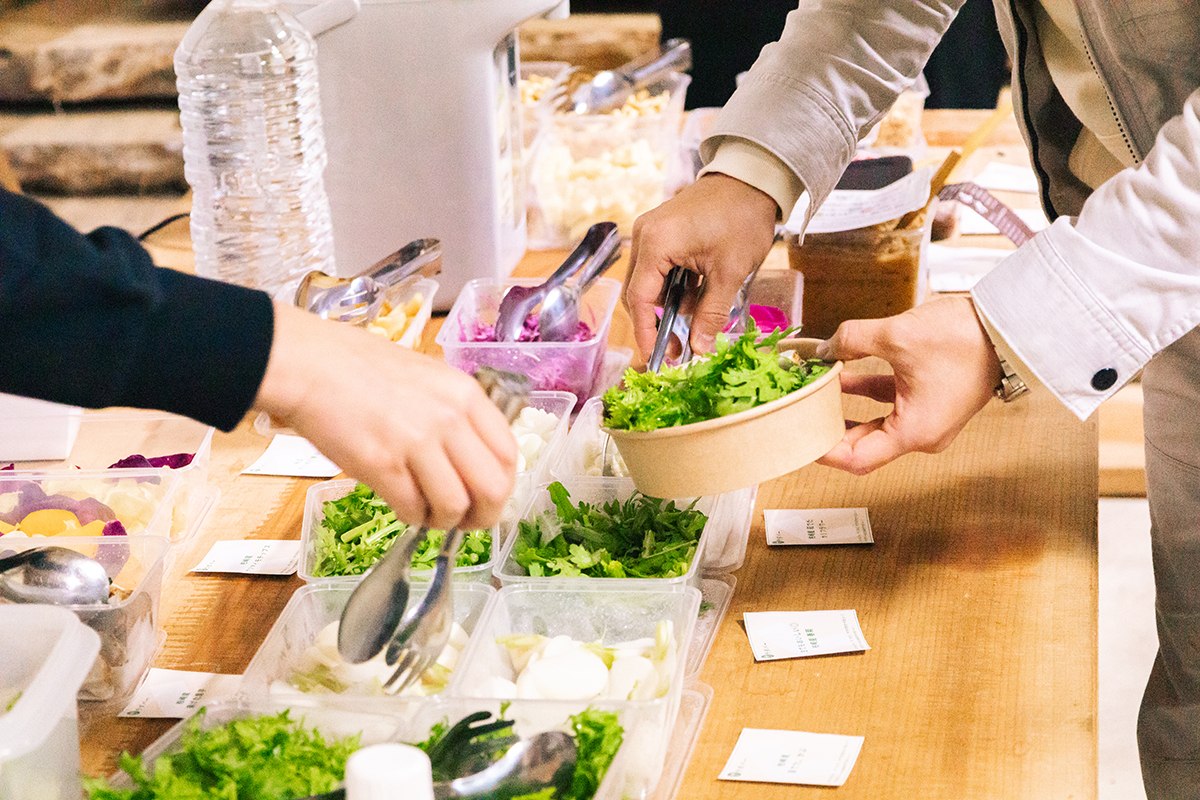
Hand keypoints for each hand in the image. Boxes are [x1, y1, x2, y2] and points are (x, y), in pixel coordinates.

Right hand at [255, 304, 517, 528]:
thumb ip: (455, 414)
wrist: (310, 365)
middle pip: (493, 487)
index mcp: (466, 394)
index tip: (487, 498)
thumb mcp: (428, 378)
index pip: (508, 454)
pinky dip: (412, 517)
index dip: (502, 486)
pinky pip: (413, 509)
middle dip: (483, 515)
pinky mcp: (382, 465)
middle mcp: (449, 418)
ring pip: (455, 506)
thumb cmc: (362, 368)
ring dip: (443, 520)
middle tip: (465, 520)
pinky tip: (402, 506)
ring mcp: (417, 442)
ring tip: (427, 513)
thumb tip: (471, 460)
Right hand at [625, 173, 777, 356]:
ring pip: (650, 282)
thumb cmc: (742, 218)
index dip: (647, 333)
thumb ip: (711, 313)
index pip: (639, 299)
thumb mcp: (730, 272)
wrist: (753, 177)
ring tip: (698, 320)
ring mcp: (652, 231)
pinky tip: (698, 296)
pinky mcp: (662, 230)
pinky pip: (660, 268)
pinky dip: (675, 287)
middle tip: (679, 350)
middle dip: (657, 323)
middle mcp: (645, 236)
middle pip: (639, 293)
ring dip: (670, 305)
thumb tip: (699, 349)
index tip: (657, 359)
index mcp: (656, 244)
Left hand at [815, 296, 1001, 474]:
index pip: (857, 460)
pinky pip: (891, 406)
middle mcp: (922, 435)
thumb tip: (824, 348)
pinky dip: (867, 395)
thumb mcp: (897, 335)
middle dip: (830, 430)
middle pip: (864, 446)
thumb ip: (852, 340)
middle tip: (800, 417)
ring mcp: (928, 420)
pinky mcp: (931, 402)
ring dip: (846, 410)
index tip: (800, 438)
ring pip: (876, 425)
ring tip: (815, 393)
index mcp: (914, 432)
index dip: (824, 452)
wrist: (1009, 326)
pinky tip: (842, 377)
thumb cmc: (965, 339)